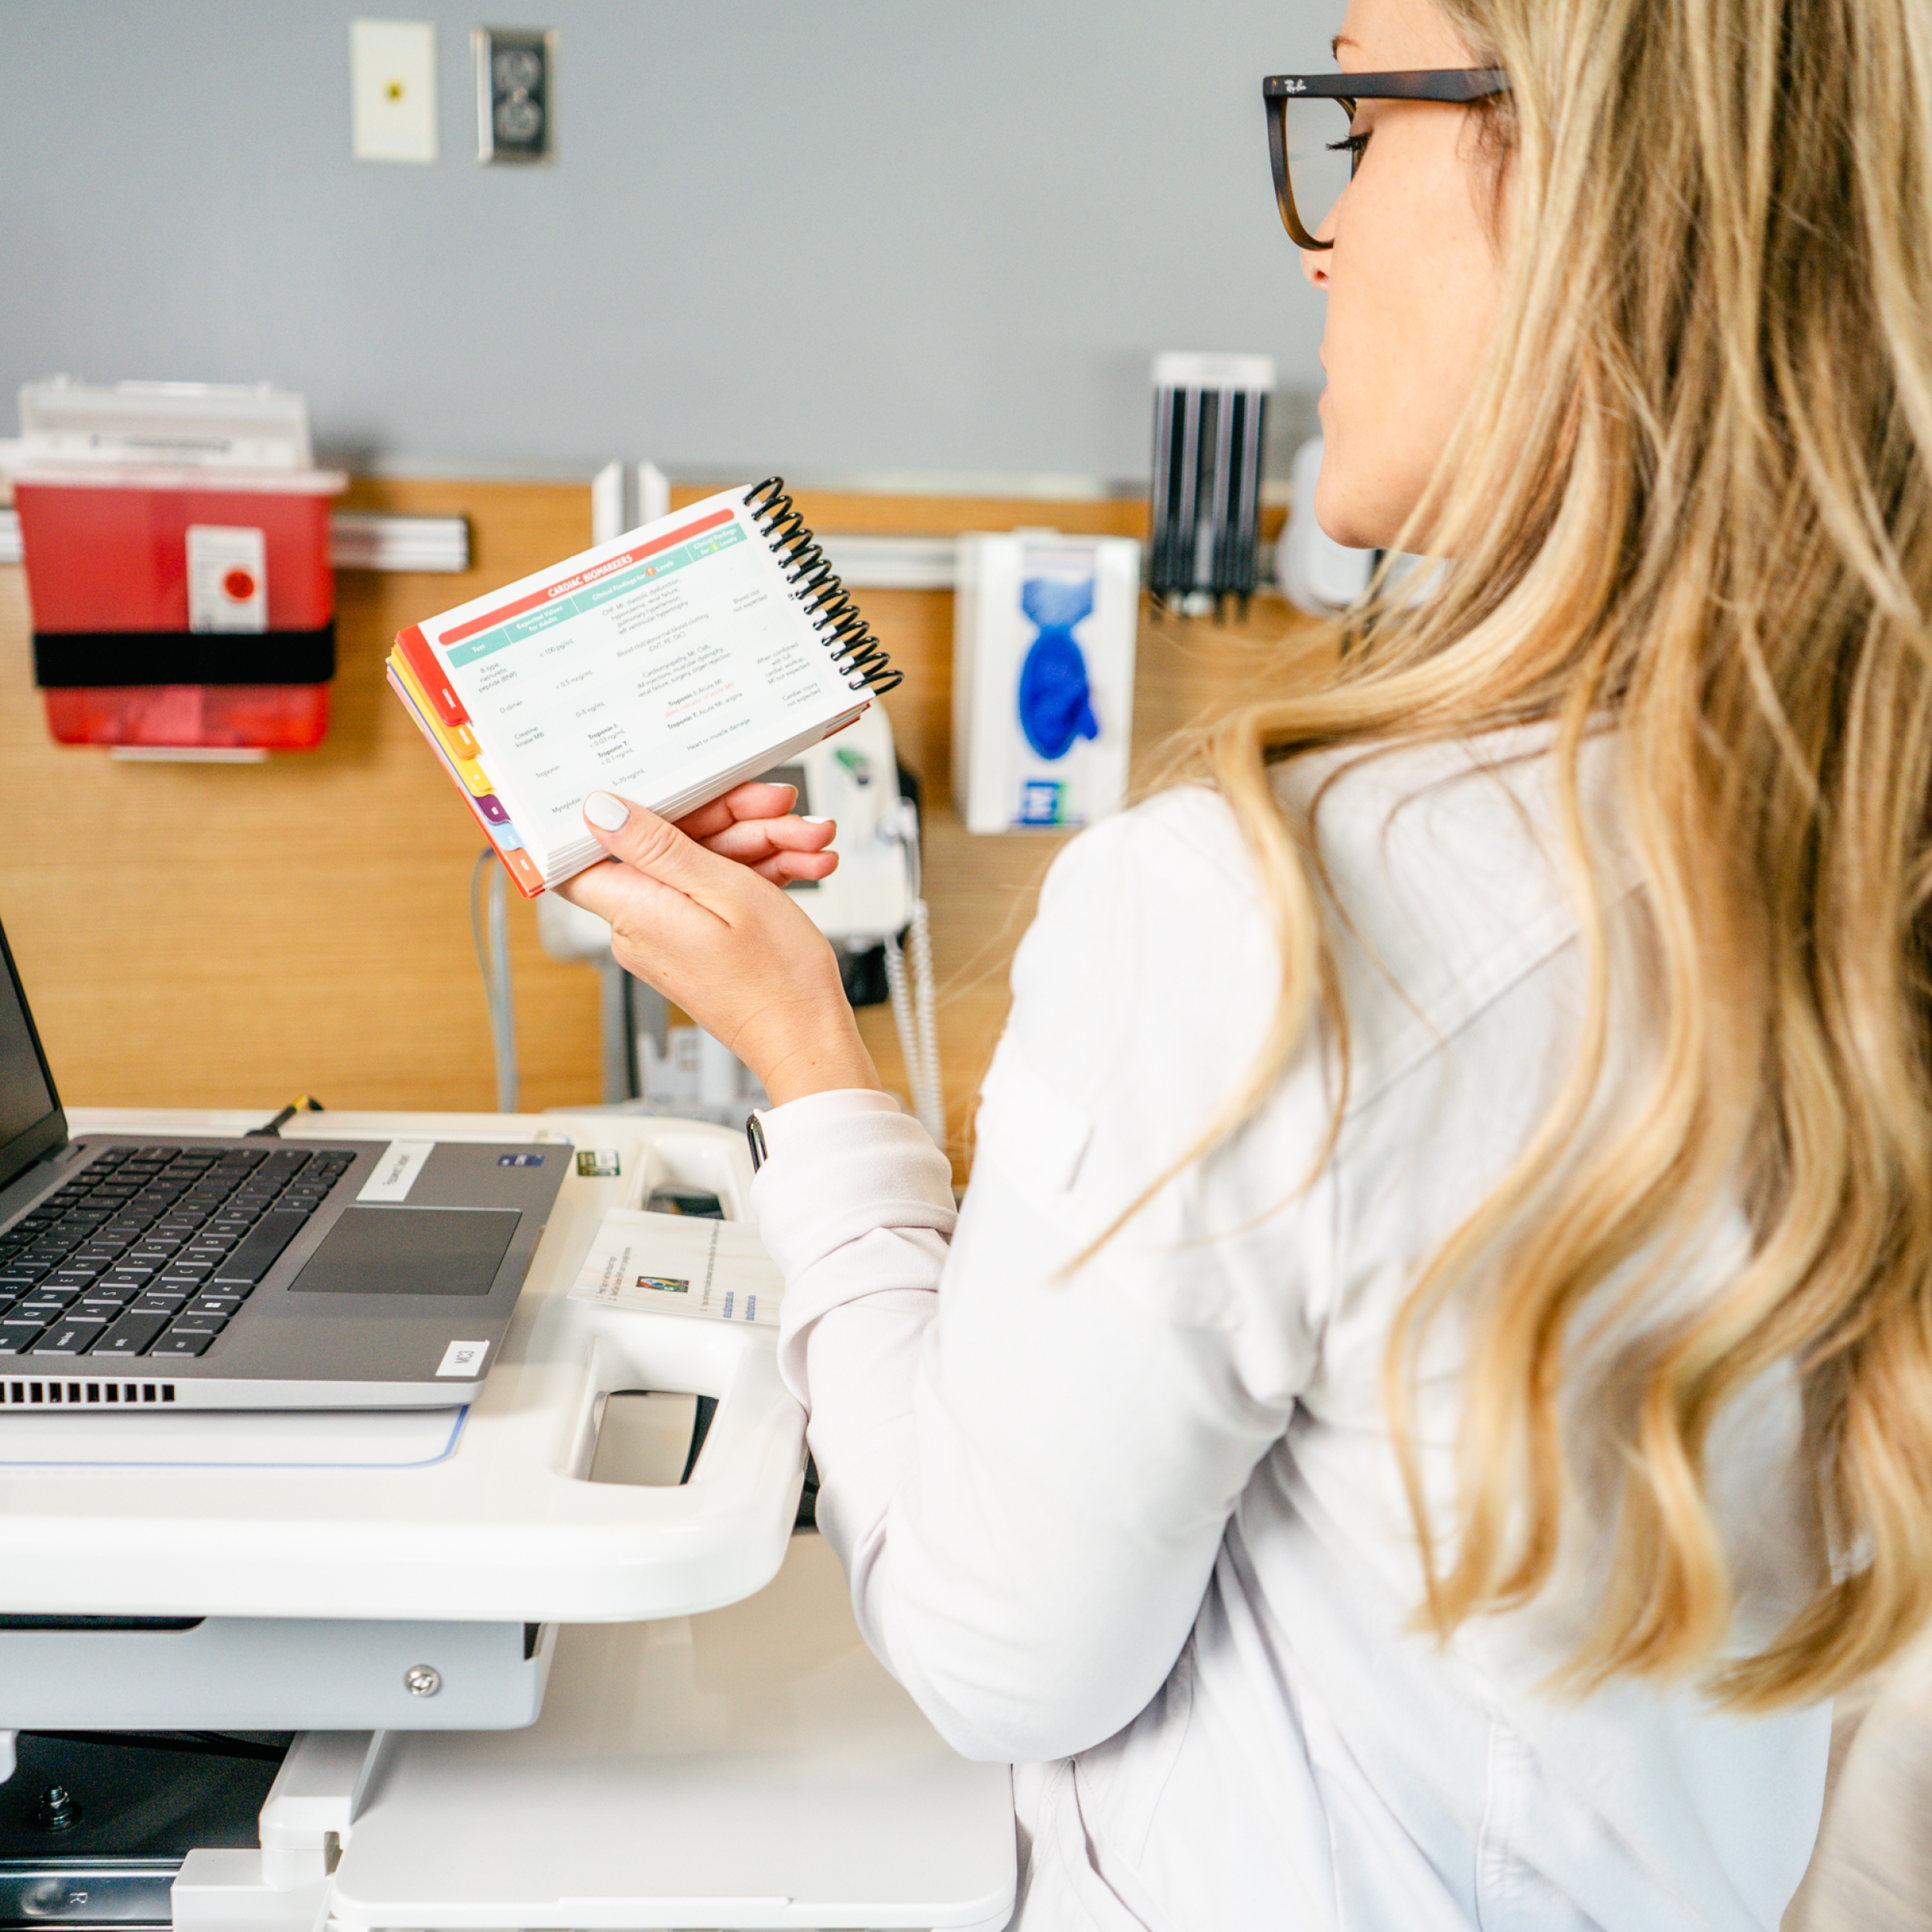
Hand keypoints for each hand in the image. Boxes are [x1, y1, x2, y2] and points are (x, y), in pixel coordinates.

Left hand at [559, 789, 881, 1106]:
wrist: (809, 1039)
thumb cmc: (778, 979)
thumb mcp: (726, 890)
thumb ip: (660, 846)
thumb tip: (600, 811)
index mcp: (635, 910)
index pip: (585, 851)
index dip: (609, 813)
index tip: (650, 786)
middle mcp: (640, 926)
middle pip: (665, 844)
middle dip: (731, 820)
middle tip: (779, 809)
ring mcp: (668, 934)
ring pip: (703, 863)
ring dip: (760, 845)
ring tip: (810, 841)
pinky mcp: (695, 942)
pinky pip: (716, 892)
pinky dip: (759, 873)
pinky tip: (801, 863)